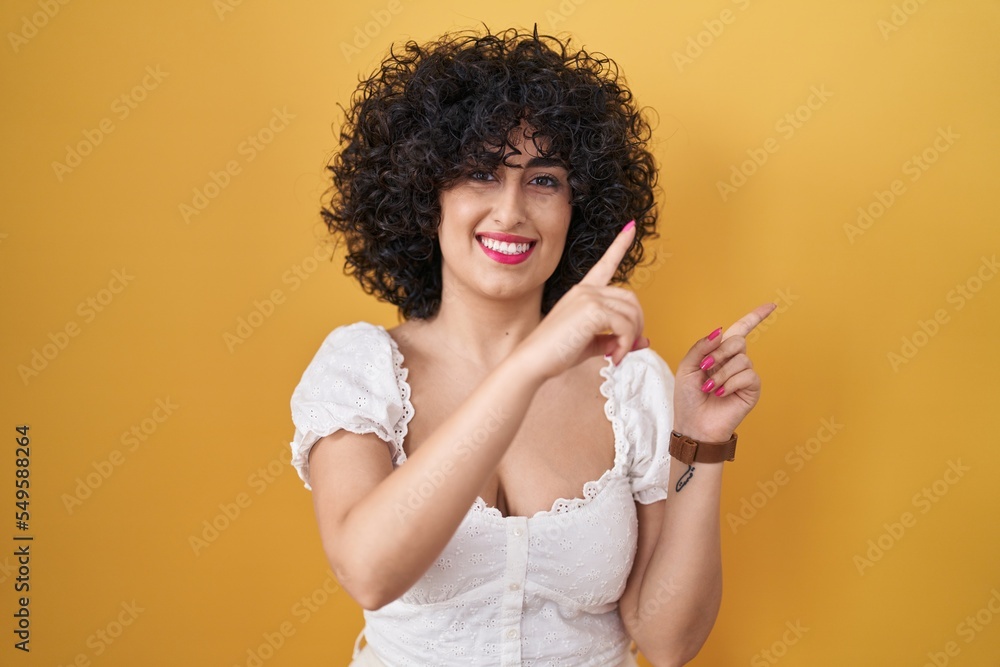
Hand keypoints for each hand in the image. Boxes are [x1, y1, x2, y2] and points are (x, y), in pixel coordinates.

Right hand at [516, 221, 648, 381]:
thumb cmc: (556, 353)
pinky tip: (612, 357)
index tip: (632, 226)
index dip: (620, 245)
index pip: (605, 264)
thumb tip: (644, 341)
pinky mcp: (592, 310)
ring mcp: (588, 297)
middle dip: (636, 324)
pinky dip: (624, 344)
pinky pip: (624, 326)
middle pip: (631, 299)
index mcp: (583, 292)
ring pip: (631, 314)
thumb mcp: (591, 344)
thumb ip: (615, 339)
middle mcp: (586, 290)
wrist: (533, 361)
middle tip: (625, 348)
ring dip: (629, 338)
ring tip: (615, 356)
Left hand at [672, 303, 776, 441]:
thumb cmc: (688, 398)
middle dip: (720, 352)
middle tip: (705, 368)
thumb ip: (701, 347)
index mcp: (719, 353)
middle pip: (738, 340)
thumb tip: (720, 331)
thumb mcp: (686, 367)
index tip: (771, 305)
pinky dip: (731, 383)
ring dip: (722, 374)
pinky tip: (722, 394)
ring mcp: (744, 375)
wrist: (693, 425)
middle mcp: (734, 362)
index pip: (740, 330)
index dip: (755, 317)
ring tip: (710, 389)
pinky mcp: (752, 389)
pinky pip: (748, 375)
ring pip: (742, 359)